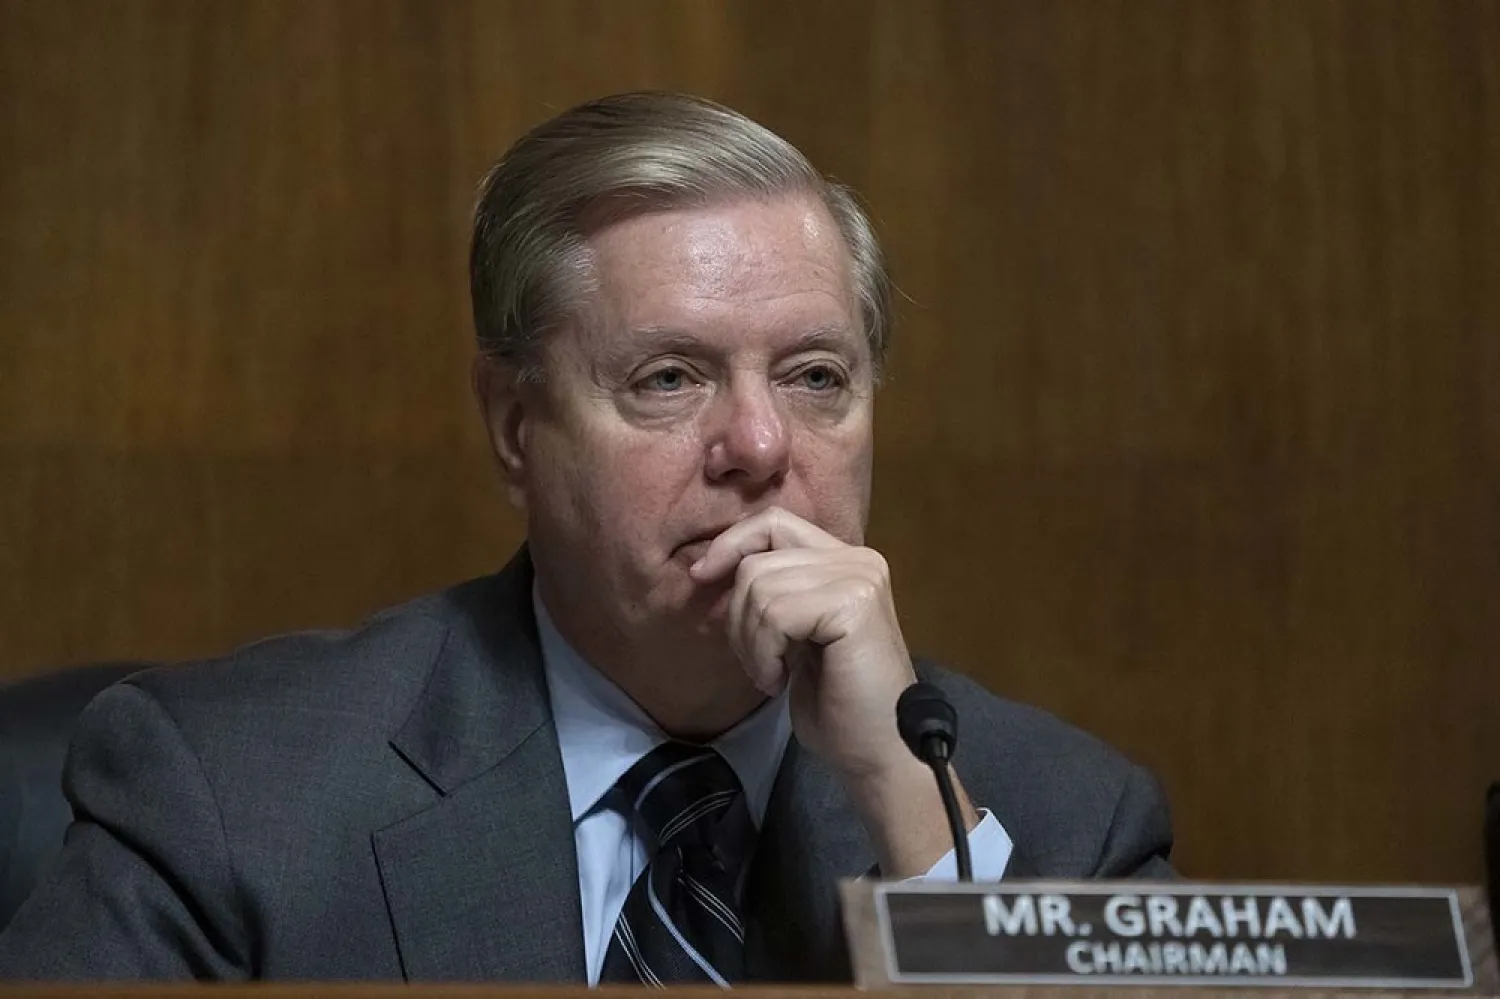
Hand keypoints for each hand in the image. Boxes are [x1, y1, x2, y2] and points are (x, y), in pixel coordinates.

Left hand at [690, 507, 978, 876]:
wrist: (877, 751)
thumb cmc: (835, 702)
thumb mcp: (794, 634)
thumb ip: (771, 592)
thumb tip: (710, 564)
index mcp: (845, 560)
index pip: (774, 522)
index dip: (732, 543)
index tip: (701, 577)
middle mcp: (858, 559)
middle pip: (757, 560)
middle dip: (739, 617)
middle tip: (760, 664)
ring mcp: (859, 578)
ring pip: (759, 587)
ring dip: (751, 642)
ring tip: (772, 674)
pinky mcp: (854, 604)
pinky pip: (775, 613)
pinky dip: (764, 653)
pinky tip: (781, 680)